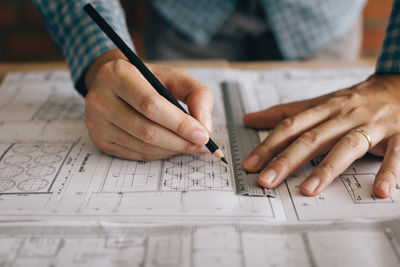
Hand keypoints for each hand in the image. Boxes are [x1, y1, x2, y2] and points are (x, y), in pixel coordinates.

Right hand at [83, 49, 212, 160]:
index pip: (151, 105)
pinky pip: (136, 155)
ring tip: (189, 145)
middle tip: (201, 145)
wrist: (115, 83)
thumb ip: (197, 94)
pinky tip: (171, 147)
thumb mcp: (174, 76)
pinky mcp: (99, 140)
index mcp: (117, 74)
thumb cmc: (148, 79)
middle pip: (146, 130)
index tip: (203, 134)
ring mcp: (96, 122)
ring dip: (172, 150)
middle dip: (180, 141)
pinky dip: (159, 154)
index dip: (180, 123)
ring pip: (142, 146)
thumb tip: (204, 126)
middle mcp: (100, 99)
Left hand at [242, 74, 399, 197]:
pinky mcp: (398, 136)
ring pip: (346, 146)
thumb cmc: (354, 100)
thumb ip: (286, 112)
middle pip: (312, 138)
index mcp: (324, 108)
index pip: (291, 126)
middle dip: (286, 160)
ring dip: (326, 169)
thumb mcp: (320, 102)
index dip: (268, 145)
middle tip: (266, 181)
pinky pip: (395, 155)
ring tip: (307, 190)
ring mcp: (371, 125)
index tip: (250, 164)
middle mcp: (344, 116)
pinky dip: (388, 172)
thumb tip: (249, 118)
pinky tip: (379, 191)